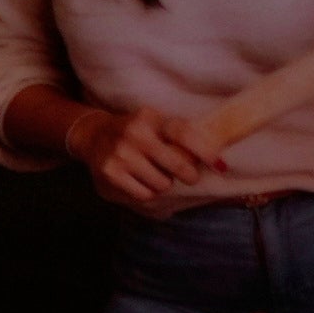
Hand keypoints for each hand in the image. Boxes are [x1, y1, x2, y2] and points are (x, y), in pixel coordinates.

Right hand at [55, 96, 222, 212]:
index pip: (183, 133)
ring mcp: (121, 154)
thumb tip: (215, 158)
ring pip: (162, 183)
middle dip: (189, 174)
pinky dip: (148, 193)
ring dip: (164, 184)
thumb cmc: (134, 133)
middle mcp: (134, 133)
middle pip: (177, 163)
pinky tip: (141, 182)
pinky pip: (145, 194)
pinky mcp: (111, 173)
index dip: (204, 150)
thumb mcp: (153, 124)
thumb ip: (178, 137)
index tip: (220, 165)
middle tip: (190, 177)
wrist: (93, 136)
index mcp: (149, 118)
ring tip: (156, 175)